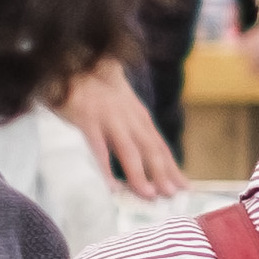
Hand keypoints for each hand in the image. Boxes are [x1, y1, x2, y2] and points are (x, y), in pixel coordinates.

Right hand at [57, 62, 184, 201]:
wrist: (73, 62)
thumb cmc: (95, 90)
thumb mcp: (121, 106)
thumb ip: (131, 127)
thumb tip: (144, 156)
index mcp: (138, 116)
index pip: (160, 146)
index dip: (173, 167)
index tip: (185, 188)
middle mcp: (129, 117)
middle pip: (150, 149)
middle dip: (163, 174)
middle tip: (172, 196)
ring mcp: (109, 118)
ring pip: (128, 150)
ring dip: (140, 174)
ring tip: (149, 195)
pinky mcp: (86, 118)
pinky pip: (97, 148)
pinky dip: (105, 168)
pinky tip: (110, 186)